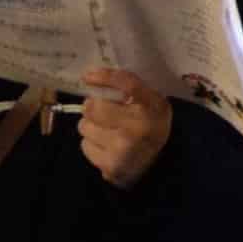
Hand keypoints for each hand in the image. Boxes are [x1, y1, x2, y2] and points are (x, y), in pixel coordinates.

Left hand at [78, 68, 172, 189]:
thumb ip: (130, 88)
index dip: (105, 77)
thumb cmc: (151, 126)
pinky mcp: (109, 165)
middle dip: (92, 107)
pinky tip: (106, 146)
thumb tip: (93, 76)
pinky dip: (92, 144)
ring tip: (106, 130)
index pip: (127, 85)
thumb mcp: (152, 102)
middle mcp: (138, 128)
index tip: (88, 76)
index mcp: (153, 108)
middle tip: (101, 110)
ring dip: (91, 126)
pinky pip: (85, 145)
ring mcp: (122, 148)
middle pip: (94, 107)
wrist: (157, 164)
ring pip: (85, 126)